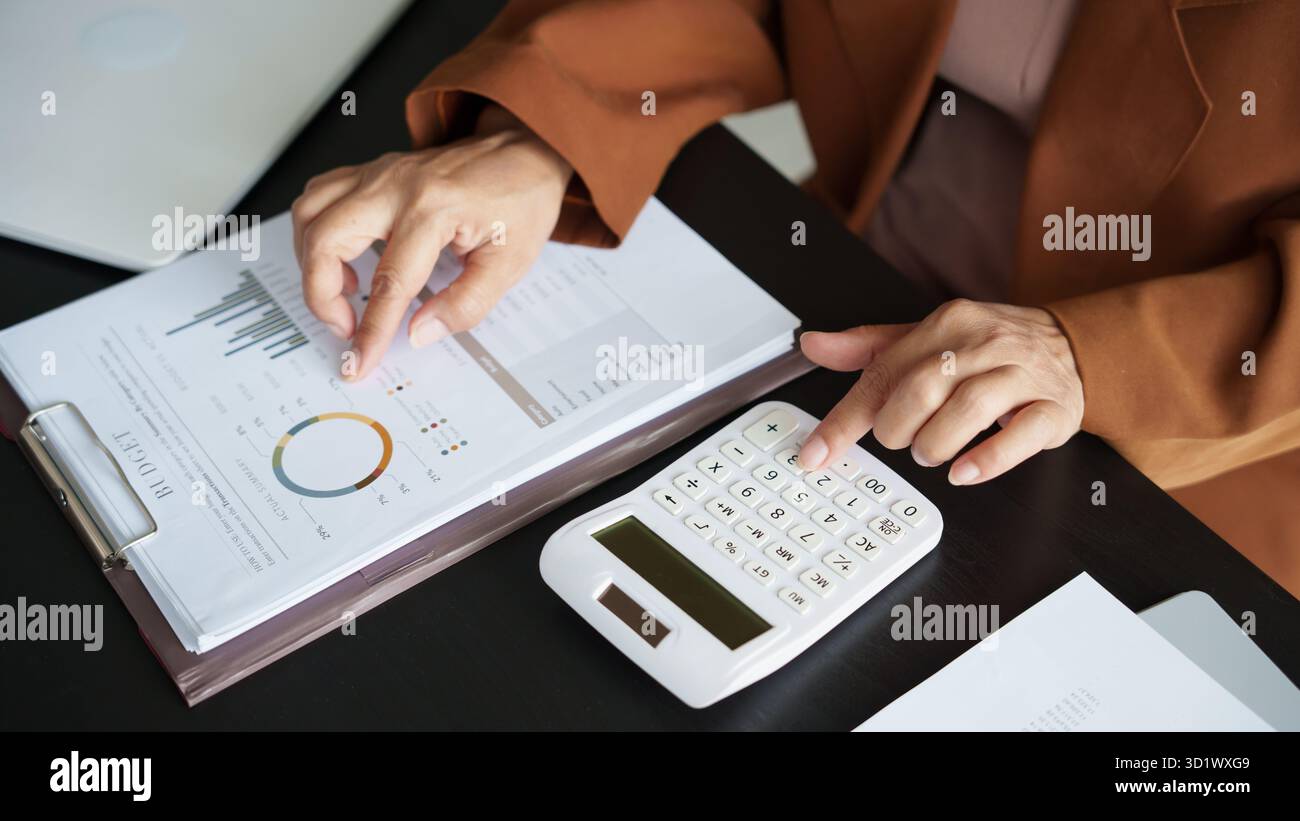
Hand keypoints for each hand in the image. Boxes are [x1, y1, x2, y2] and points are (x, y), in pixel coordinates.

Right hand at [292, 105, 572, 380]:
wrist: (523, 151)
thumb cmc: (519, 200)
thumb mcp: (510, 262)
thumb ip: (465, 304)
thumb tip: (420, 333)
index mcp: (435, 209)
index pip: (390, 283)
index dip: (371, 330)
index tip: (360, 360)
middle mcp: (396, 186)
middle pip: (326, 240)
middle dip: (321, 295)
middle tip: (345, 325)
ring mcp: (379, 173)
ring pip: (310, 213)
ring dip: (312, 262)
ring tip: (345, 292)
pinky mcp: (372, 172)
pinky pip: (320, 196)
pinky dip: (316, 232)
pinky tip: (343, 258)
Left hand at [797, 300, 1084, 484]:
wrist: (1071, 345)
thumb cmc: (987, 349)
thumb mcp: (927, 339)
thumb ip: (870, 348)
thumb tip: (813, 343)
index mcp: (946, 324)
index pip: (884, 373)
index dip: (845, 419)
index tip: (817, 453)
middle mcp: (984, 344)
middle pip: (923, 388)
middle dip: (898, 429)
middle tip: (900, 440)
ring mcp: (1023, 375)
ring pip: (968, 409)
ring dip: (936, 444)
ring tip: (931, 453)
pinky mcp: (1055, 408)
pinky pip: (1022, 435)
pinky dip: (987, 460)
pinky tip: (965, 471)